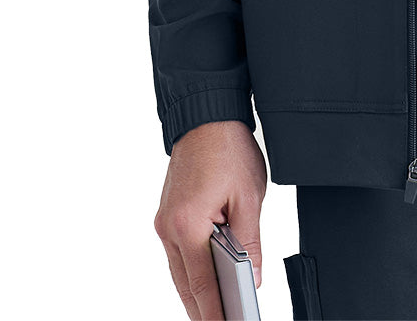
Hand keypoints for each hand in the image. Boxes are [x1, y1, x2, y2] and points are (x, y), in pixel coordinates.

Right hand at [153, 119, 266, 319]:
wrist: (206, 116)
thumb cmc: (227, 148)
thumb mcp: (249, 197)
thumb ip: (249, 242)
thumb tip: (251, 276)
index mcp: (188, 225)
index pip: (203, 285)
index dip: (216, 312)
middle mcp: (169, 228)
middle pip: (186, 284)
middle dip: (204, 310)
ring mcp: (164, 222)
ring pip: (180, 272)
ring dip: (197, 293)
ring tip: (218, 313)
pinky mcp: (167, 215)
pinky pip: (178, 254)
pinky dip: (192, 271)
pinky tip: (207, 282)